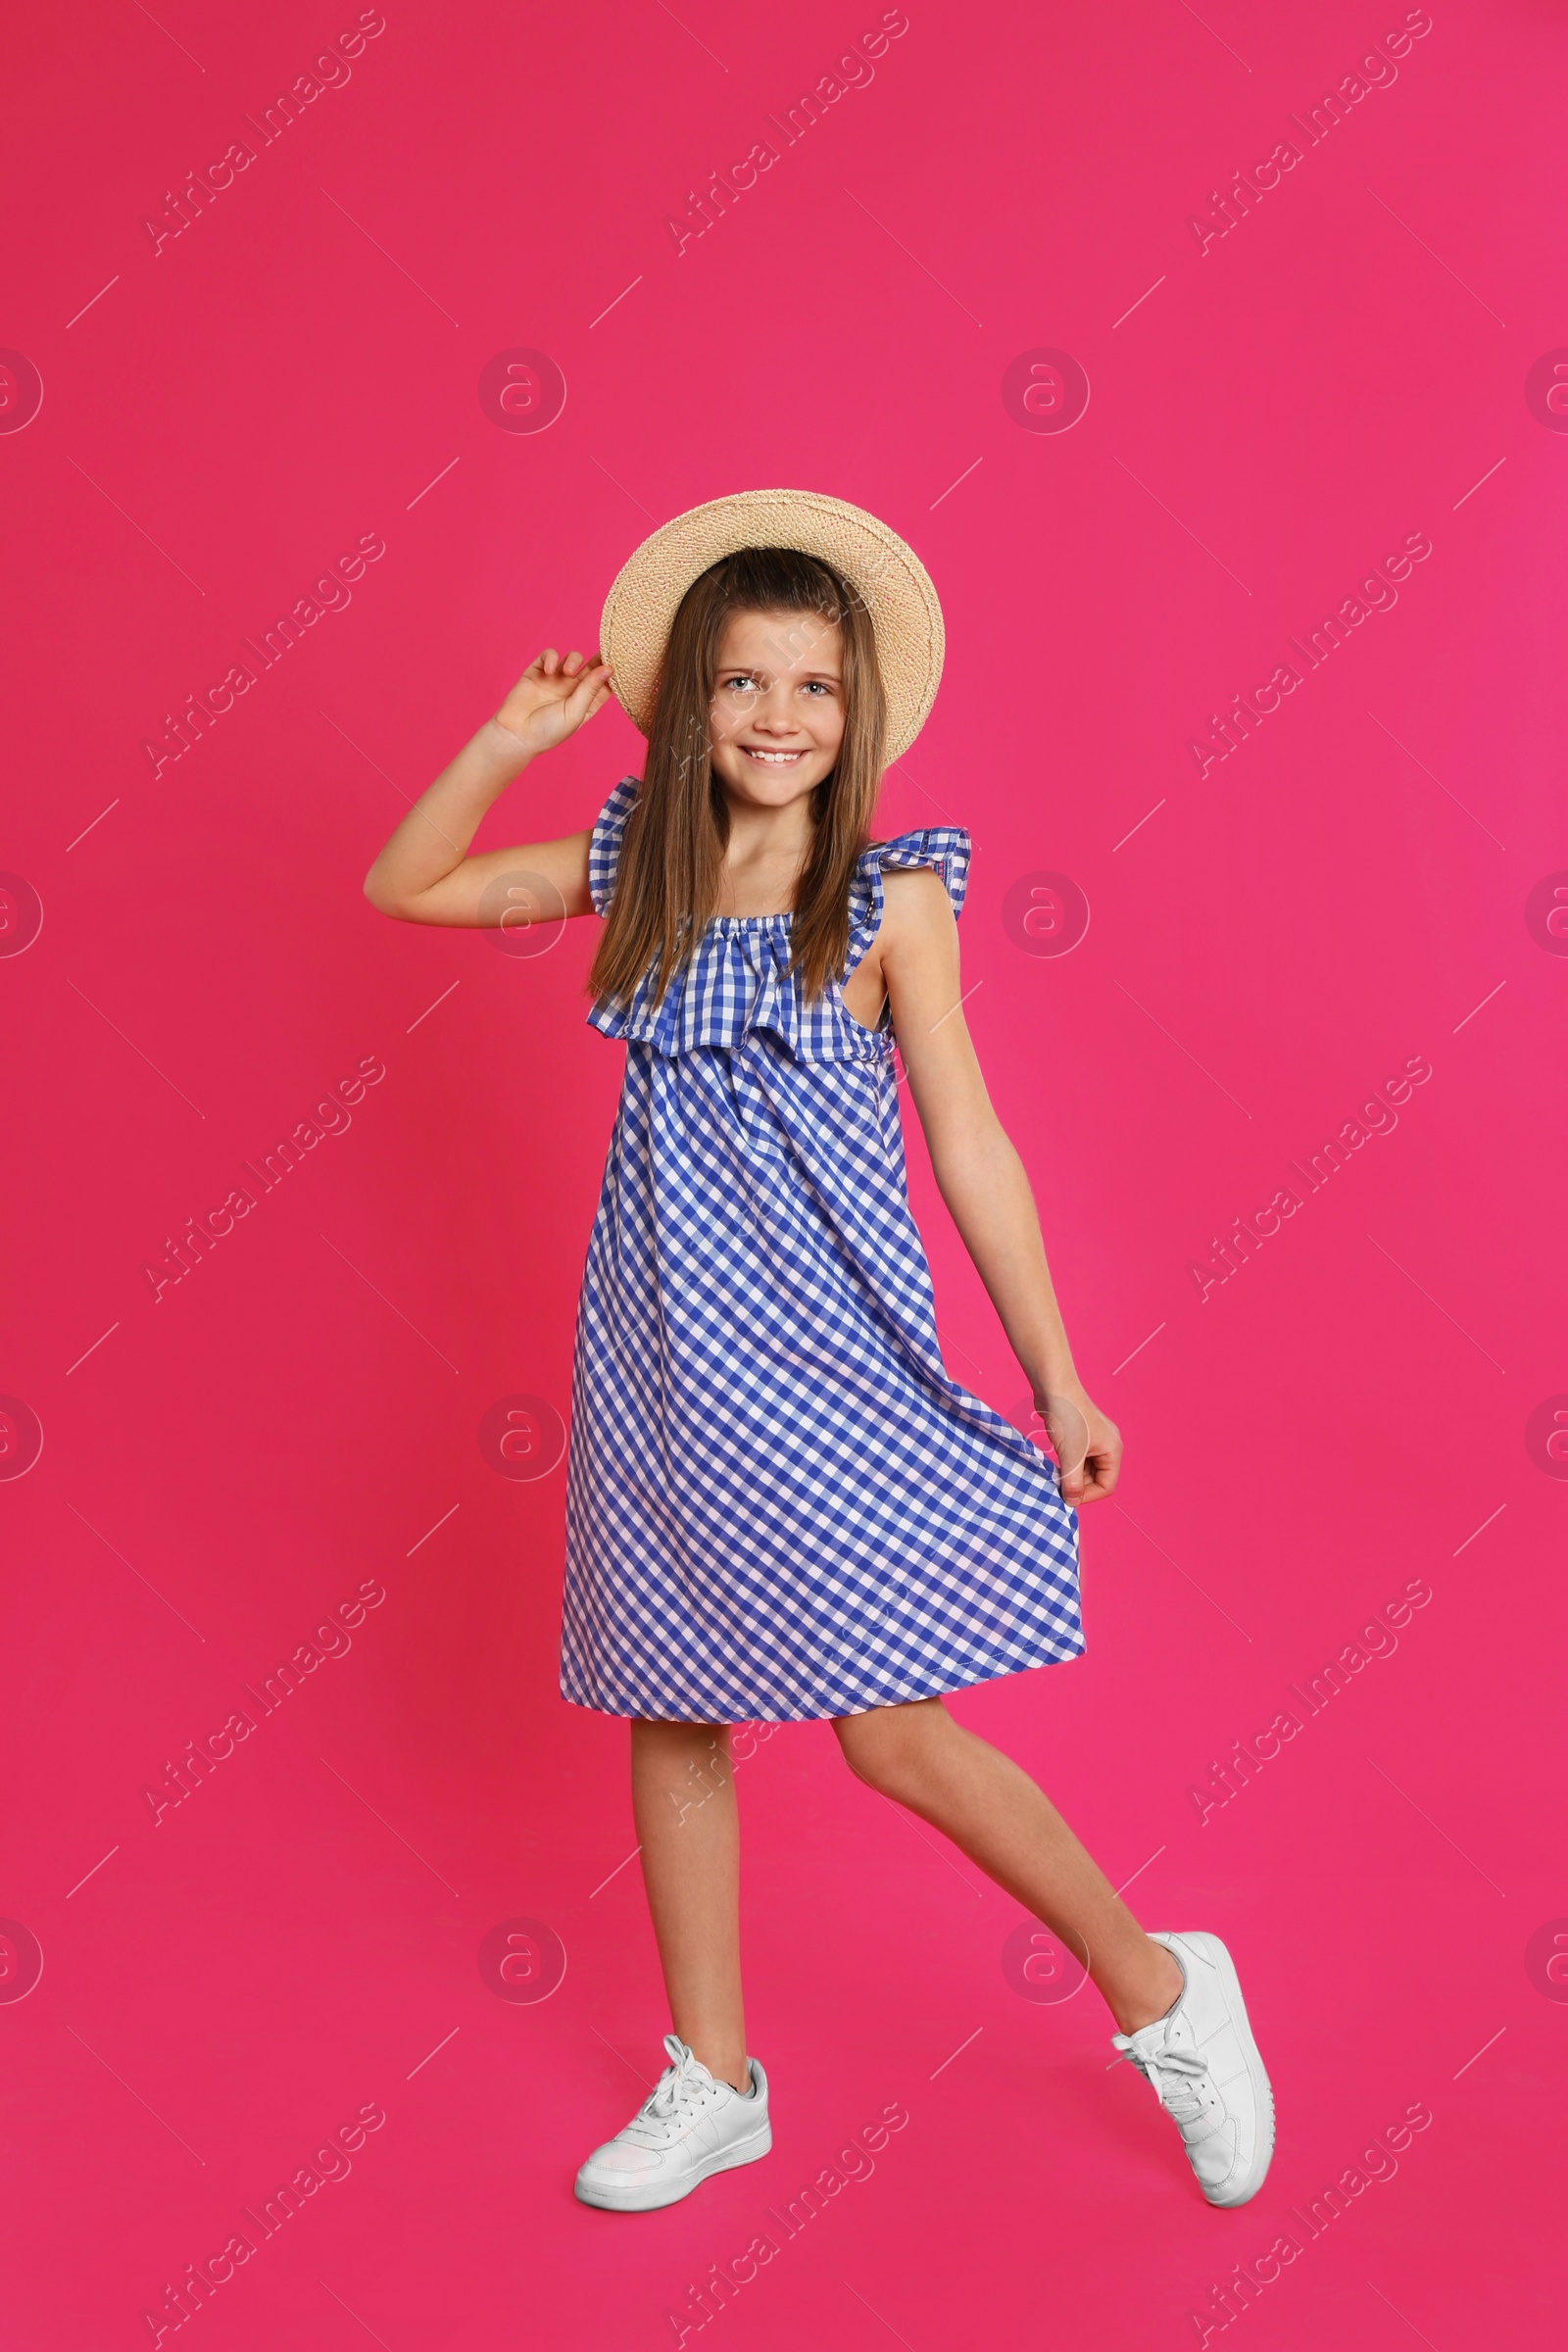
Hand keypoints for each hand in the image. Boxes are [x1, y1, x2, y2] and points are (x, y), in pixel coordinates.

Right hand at [492, 647, 613, 757]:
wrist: (515, 734)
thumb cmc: (548, 731)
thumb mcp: (575, 712)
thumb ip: (590, 689)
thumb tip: (608, 668)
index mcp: (585, 703)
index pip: (604, 685)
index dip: (612, 674)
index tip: (620, 665)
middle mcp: (572, 690)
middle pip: (591, 668)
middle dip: (598, 659)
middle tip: (605, 651)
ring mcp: (555, 679)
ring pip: (572, 659)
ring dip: (573, 660)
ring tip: (568, 672)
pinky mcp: (537, 671)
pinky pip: (549, 655)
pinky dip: (551, 658)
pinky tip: (550, 671)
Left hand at [1034, 1384, 1120, 1505]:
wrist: (1054, 1387)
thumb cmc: (1067, 1417)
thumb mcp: (1070, 1455)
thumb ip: (1073, 1481)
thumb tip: (1072, 1502)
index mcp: (1113, 1450)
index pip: (1107, 1486)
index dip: (1088, 1496)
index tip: (1067, 1497)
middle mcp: (1108, 1446)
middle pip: (1097, 1479)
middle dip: (1079, 1486)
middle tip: (1058, 1488)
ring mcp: (1095, 1441)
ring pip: (1086, 1470)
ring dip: (1072, 1476)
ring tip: (1055, 1477)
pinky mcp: (1081, 1436)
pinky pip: (1078, 1459)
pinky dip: (1068, 1466)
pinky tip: (1055, 1466)